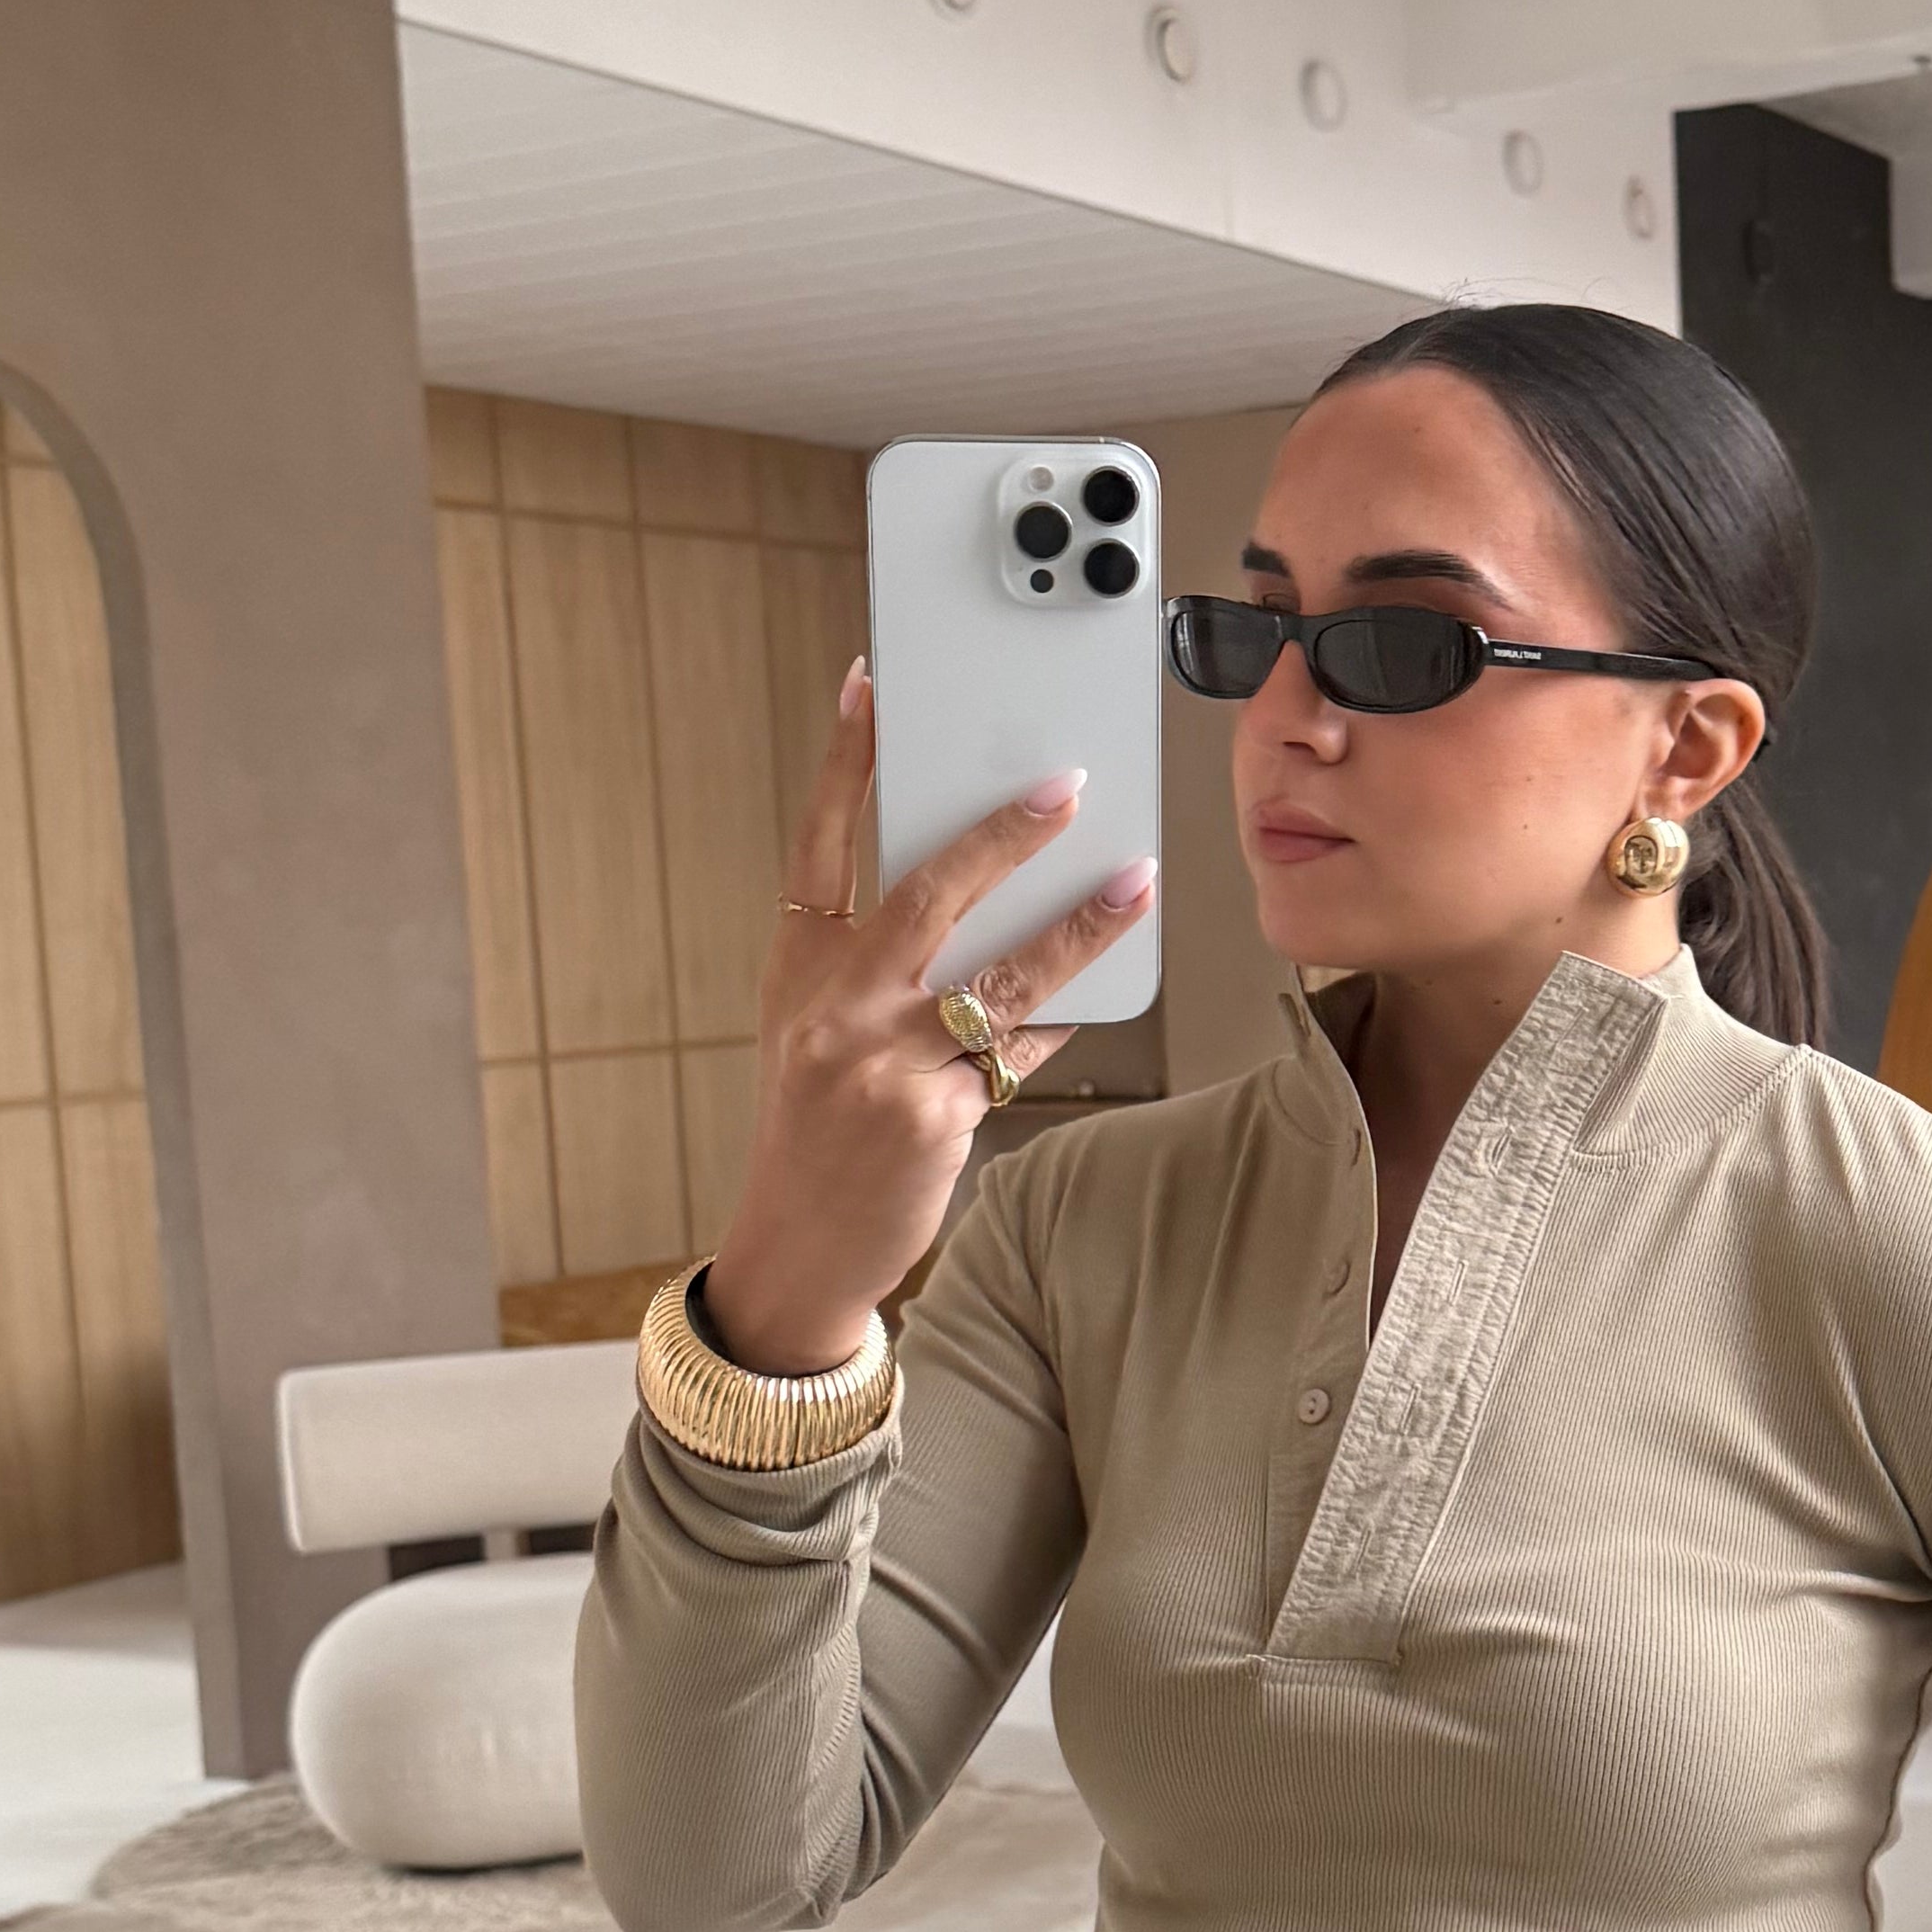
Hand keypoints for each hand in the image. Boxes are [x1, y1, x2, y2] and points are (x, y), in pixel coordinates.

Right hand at [704, 663, 1157, 1371]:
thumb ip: (876, 963)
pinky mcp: (934, 1117)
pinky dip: (1062, 1022)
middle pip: (930, 893)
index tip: (870, 685)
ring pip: (1004, 975)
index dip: (844, 761)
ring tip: (1133, 881)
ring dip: (1079, 924)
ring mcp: (883, 1064)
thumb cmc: (816, 1125)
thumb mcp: (818, 1031)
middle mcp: (835, 1007)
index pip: (820, 843)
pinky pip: (1022, 1052)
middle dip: (1005, 833)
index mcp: (797, 970)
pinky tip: (1098, 990)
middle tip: (1065, 785)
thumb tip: (983, 888)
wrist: (799, 1246)